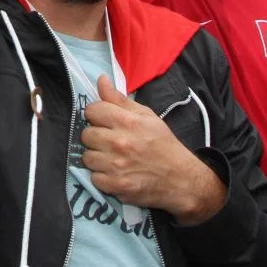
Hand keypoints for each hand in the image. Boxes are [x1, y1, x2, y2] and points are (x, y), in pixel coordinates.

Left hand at [80, 76, 224, 223]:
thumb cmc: (163, 144)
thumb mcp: (146, 116)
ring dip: (97, 158)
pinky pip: (94, 178)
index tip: (104, 121)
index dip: (96, 115)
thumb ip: (119, 99)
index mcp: (128, 122)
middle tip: (109, 142)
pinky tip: (115, 173)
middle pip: (86, 134)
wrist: (181, 178)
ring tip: (112, 158)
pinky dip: (102, 177)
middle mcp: (119, 143)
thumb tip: (101, 80)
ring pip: (87, 157)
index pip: (92, 111)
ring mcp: (116, 166)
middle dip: (95, 137)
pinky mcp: (115, 186)